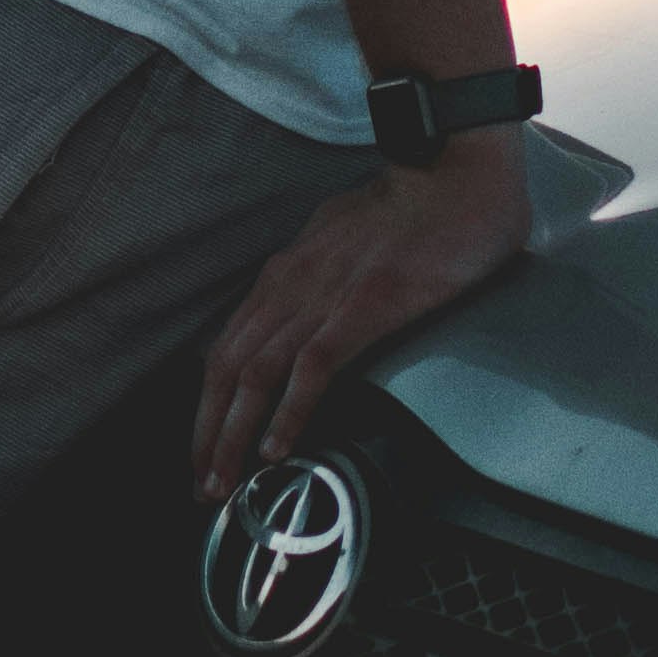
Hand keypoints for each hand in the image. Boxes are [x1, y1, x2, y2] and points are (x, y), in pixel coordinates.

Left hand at [192, 135, 530, 501]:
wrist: (454, 172)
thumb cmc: (409, 208)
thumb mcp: (341, 239)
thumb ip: (318, 278)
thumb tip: (308, 317)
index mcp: (285, 272)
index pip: (227, 347)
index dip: (209, 405)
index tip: (204, 449)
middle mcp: (290, 283)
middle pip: (227, 368)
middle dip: (208, 433)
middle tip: (203, 483)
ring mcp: (325, 295)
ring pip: (257, 374)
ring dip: (235, 435)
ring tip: (227, 482)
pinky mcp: (365, 306)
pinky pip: (313, 368)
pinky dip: (289, 411)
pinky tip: (278, 448)